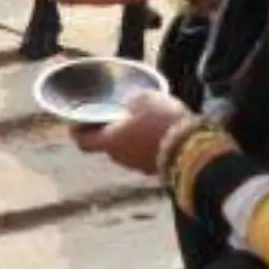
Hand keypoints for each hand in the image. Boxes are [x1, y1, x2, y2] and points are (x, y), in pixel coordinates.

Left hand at [70, 89, 191, 175]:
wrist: (193, 148)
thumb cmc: (162, 121)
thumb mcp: (144, 99)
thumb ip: (130, 102)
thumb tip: (130, 104)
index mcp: (110, 141)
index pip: (83, 141)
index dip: (77, 130)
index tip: (75, 122)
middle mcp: (120, 158)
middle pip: (107, 144)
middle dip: (109, 130)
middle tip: (114, 114)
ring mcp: (139, 166)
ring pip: (127, 149)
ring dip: (129, 137)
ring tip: (140, 119)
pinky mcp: (157, 169)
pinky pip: (145, 154)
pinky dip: (146, 144)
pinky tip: (158, 130)